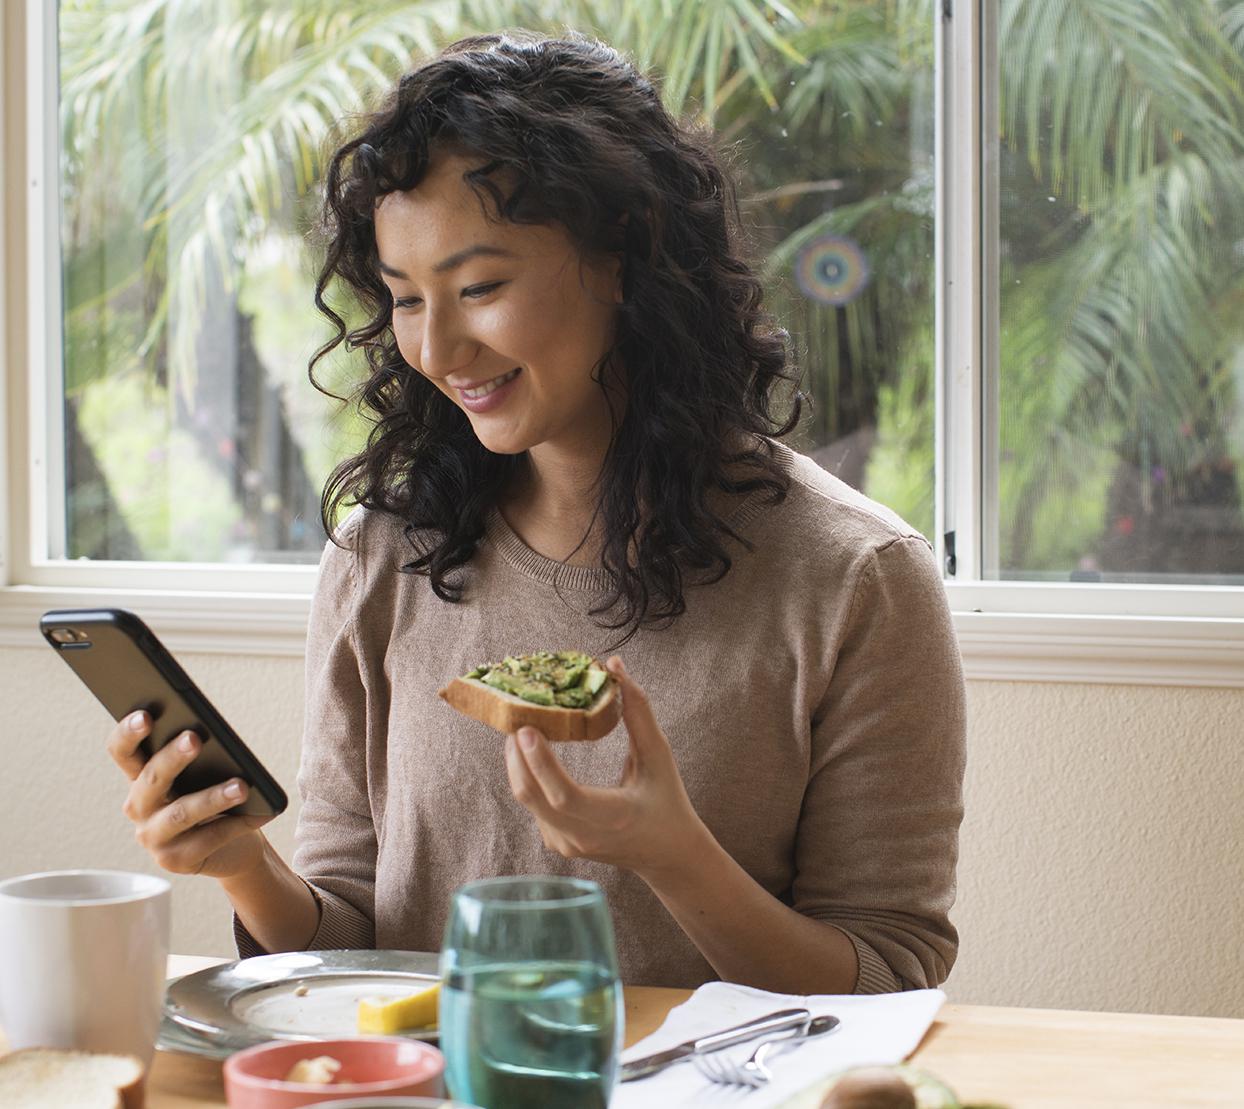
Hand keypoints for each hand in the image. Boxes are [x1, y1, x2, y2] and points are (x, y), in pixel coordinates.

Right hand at [107, 711, 272, 879]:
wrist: (235, 848)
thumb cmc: (217, 801)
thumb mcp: (205, 775)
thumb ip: (199, 757)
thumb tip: (209, 736)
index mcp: (141, 778)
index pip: (123, 752)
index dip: (128, 734)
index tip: (144, 715)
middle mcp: (139, 808)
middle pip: (150, 779)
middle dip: (173, 757)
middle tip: (195, 738)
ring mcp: (154, 838)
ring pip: (181, 813)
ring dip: (213, 797)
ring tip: (242, 786)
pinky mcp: (175, 861)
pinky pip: (209, 838)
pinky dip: (238, 824)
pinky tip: (261, 812)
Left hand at [504, 656, 708, 882]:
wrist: (667, 853)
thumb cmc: (667, 801)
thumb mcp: (658, 755)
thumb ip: (637, 712)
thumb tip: (614, 667)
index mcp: (611, 817)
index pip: (563, 794)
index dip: (541, 763)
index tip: (526, 729)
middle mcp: (583, 836)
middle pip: (532, 795)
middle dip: (517, 755)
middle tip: (517, 718)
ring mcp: (566, 844)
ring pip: (527, 800)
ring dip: (519, 763)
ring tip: (522, 729)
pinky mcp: (558, 843)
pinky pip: (533, 806)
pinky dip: (529, 777)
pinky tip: (534, 755)